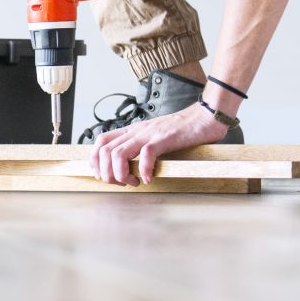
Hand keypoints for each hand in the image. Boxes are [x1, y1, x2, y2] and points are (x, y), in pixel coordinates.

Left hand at [87, 103, 227, 185]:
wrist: (204, 117)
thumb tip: (131, 167)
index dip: (95, 160)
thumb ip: (141, 147)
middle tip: (121, 184)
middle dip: (106, 173)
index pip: (101, 141)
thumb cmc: (183, 130)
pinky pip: (146, 154)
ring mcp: (149, 134)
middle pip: (105, 151)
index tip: (102, 175)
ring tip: (133, 182)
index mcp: (133, 130)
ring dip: (121, 174)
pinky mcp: (164, 139)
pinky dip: (144, 170)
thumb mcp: (155, 136)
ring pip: (118, 154)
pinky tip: (148, 179)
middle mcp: (137, 131)